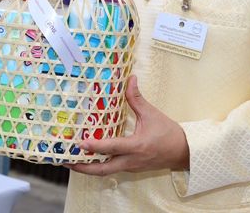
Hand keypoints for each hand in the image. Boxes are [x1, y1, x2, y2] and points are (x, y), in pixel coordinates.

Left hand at [66, 75, 189, 175]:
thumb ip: (137, 98)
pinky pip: (111, 169)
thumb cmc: (168, 133)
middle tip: (66, 160)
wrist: (183, 152)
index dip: (95, 145)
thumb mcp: (152, 114)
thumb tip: (130, 79)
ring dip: (88, 168)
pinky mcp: (131, 168)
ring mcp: (131, 167)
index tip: (80, 142)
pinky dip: (98, 166)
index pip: (111, 147)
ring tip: (72, 160)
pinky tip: (90, 159)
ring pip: (105, 172)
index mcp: (136, 146)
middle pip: (102, 169)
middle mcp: (131, 160)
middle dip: (82, 167)